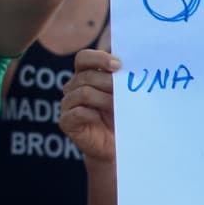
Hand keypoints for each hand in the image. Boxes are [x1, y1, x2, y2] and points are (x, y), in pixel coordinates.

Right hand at [60, 48, 119, 164]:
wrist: (115, 147)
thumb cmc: (121, 118)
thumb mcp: (124, 95)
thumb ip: (124, 79)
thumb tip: (137, 63)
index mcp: (85, 76)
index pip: (84, 58)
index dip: (99, 58)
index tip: (119, 65)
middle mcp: (73, 88)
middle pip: (86, 76)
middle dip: (109, 82)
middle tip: (126, 91)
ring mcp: (68, 105)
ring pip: (83, 93)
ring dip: (105, 100)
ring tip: (119, 108)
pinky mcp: (66, 122)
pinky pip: (77, 113)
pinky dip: (92, 114)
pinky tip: (102, 119)